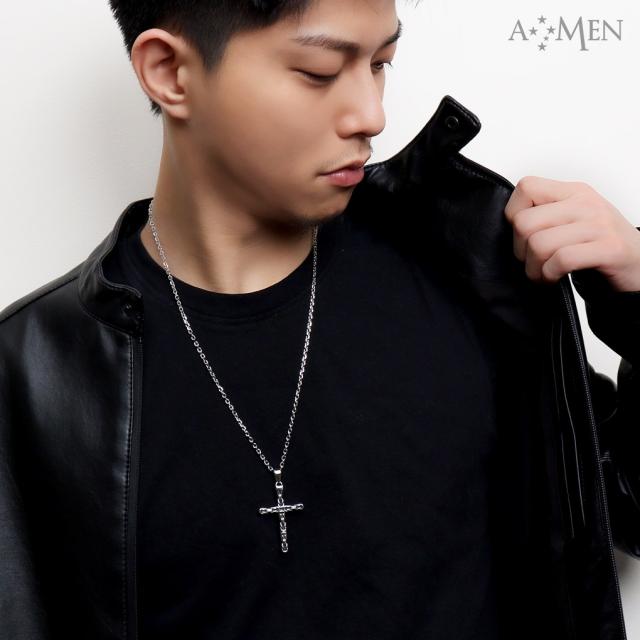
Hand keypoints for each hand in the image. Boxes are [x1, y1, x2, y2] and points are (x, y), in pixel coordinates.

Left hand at [504, 176, 639, 292]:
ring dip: (533, 269)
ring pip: (538, 244)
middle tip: (532, 262)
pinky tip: (554, 279)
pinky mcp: (609, 249)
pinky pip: (560, 260)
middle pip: (524, 222)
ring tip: (543, 274)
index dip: (513, 215)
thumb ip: (546, 215)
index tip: (523, 236)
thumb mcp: (573, 221)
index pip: (526, 187)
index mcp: (574, 192)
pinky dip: (549, 275)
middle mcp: (586, 203)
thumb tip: (509, 225)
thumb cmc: (600, 247)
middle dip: (520, 251)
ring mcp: (599, 225)